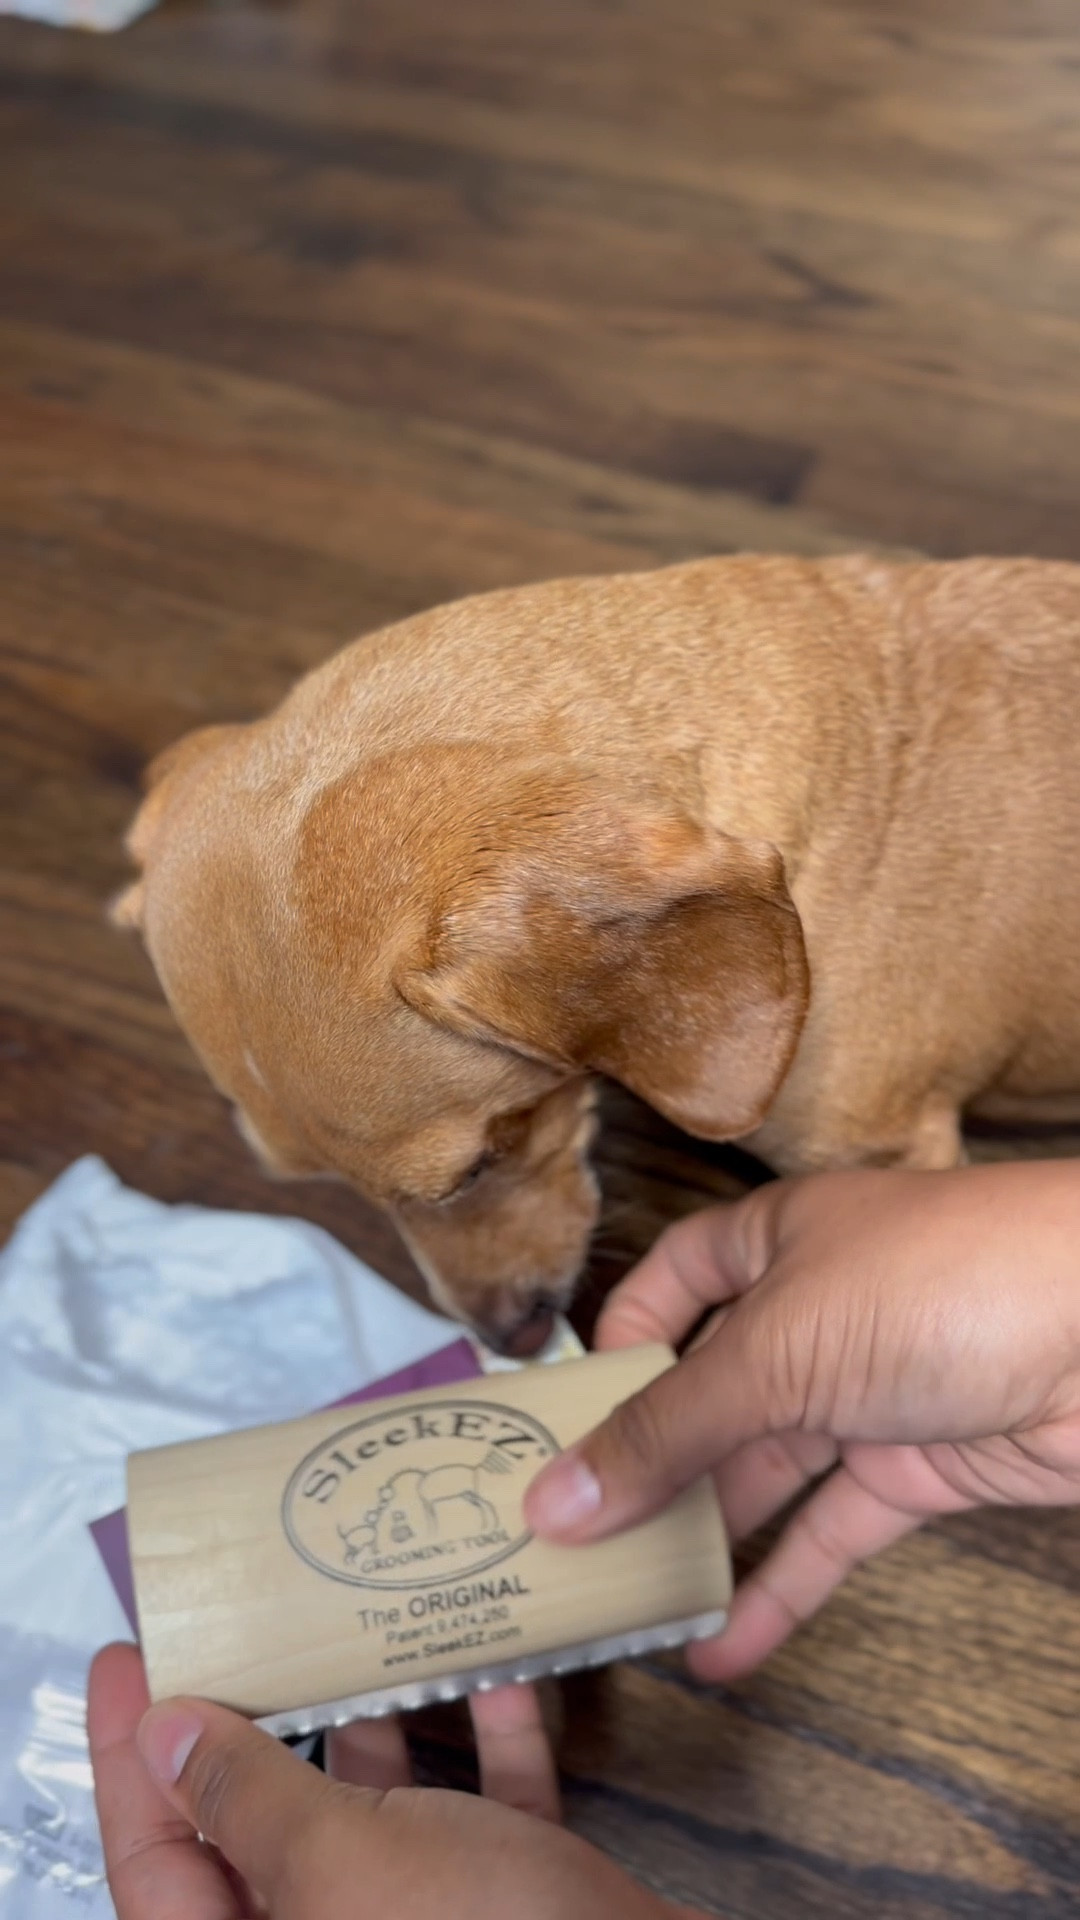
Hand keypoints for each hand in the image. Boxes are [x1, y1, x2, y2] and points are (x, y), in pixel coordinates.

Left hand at [88, 1643, 692, 1919]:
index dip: (132, 1757)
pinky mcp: (512, 1909)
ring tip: (368, 1619)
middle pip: (259, 1827)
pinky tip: (501, 1667)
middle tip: (246, 1616)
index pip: (155, 1859)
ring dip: (379, 1714)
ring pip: (375, 1811)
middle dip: (255, 1718)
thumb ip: (248, 1799)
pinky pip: (481, 1813)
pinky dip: (487, 1742)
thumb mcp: (342, 1865)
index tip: (131, 1651)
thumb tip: (166, 1734)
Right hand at [525, 1162, 1079, 1677]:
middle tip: (571, 1546)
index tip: (563, 1425)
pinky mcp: (919, 1466)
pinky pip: (832, 1532)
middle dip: (648, 1465)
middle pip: (710, 1392)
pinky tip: (721, 1649)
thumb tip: (554, 1500)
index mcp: (776, 1241)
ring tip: (628, 1610)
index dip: (619, 1347)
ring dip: (704, 1540)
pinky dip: (780, 1590)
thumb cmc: (942, 1283)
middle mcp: (815, 1312)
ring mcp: (868, 1391)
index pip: (672, 1283)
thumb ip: (667, 1431)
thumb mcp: (778, 1347)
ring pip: (765, 1472)